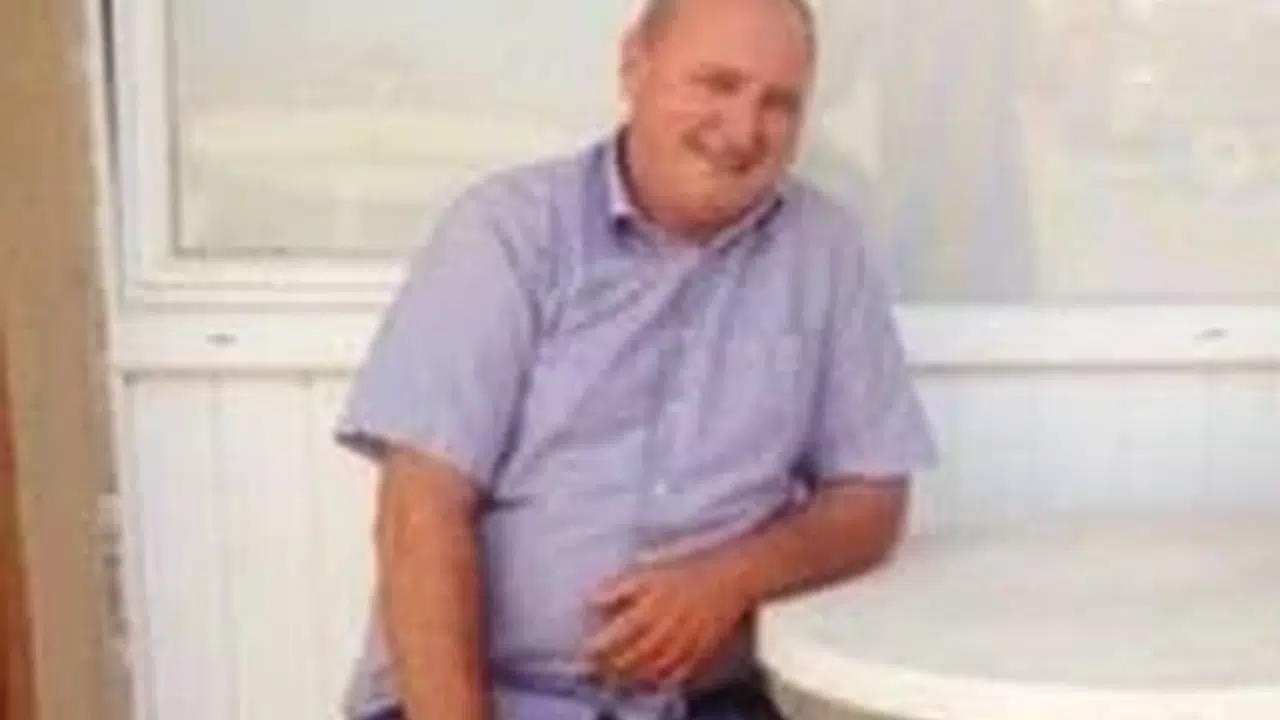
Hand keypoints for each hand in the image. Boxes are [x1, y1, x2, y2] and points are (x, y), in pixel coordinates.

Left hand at [584, 555, 752, 689]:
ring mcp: (683, 646)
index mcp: (649, 611)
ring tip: (615, 681)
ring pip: (650, 672)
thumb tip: (591, 599)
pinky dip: (659, 683)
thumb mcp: (649, 572)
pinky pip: (676, 675)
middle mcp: (663, 633)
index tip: (582, 654)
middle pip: (629, 661)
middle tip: (592, 673)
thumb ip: (619, 588)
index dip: (595, 651)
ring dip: (629, 679)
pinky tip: (649, 683)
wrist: (731, 578)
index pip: (614, 640)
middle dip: (607, 670)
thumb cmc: (688, 570)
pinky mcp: (699, 653)